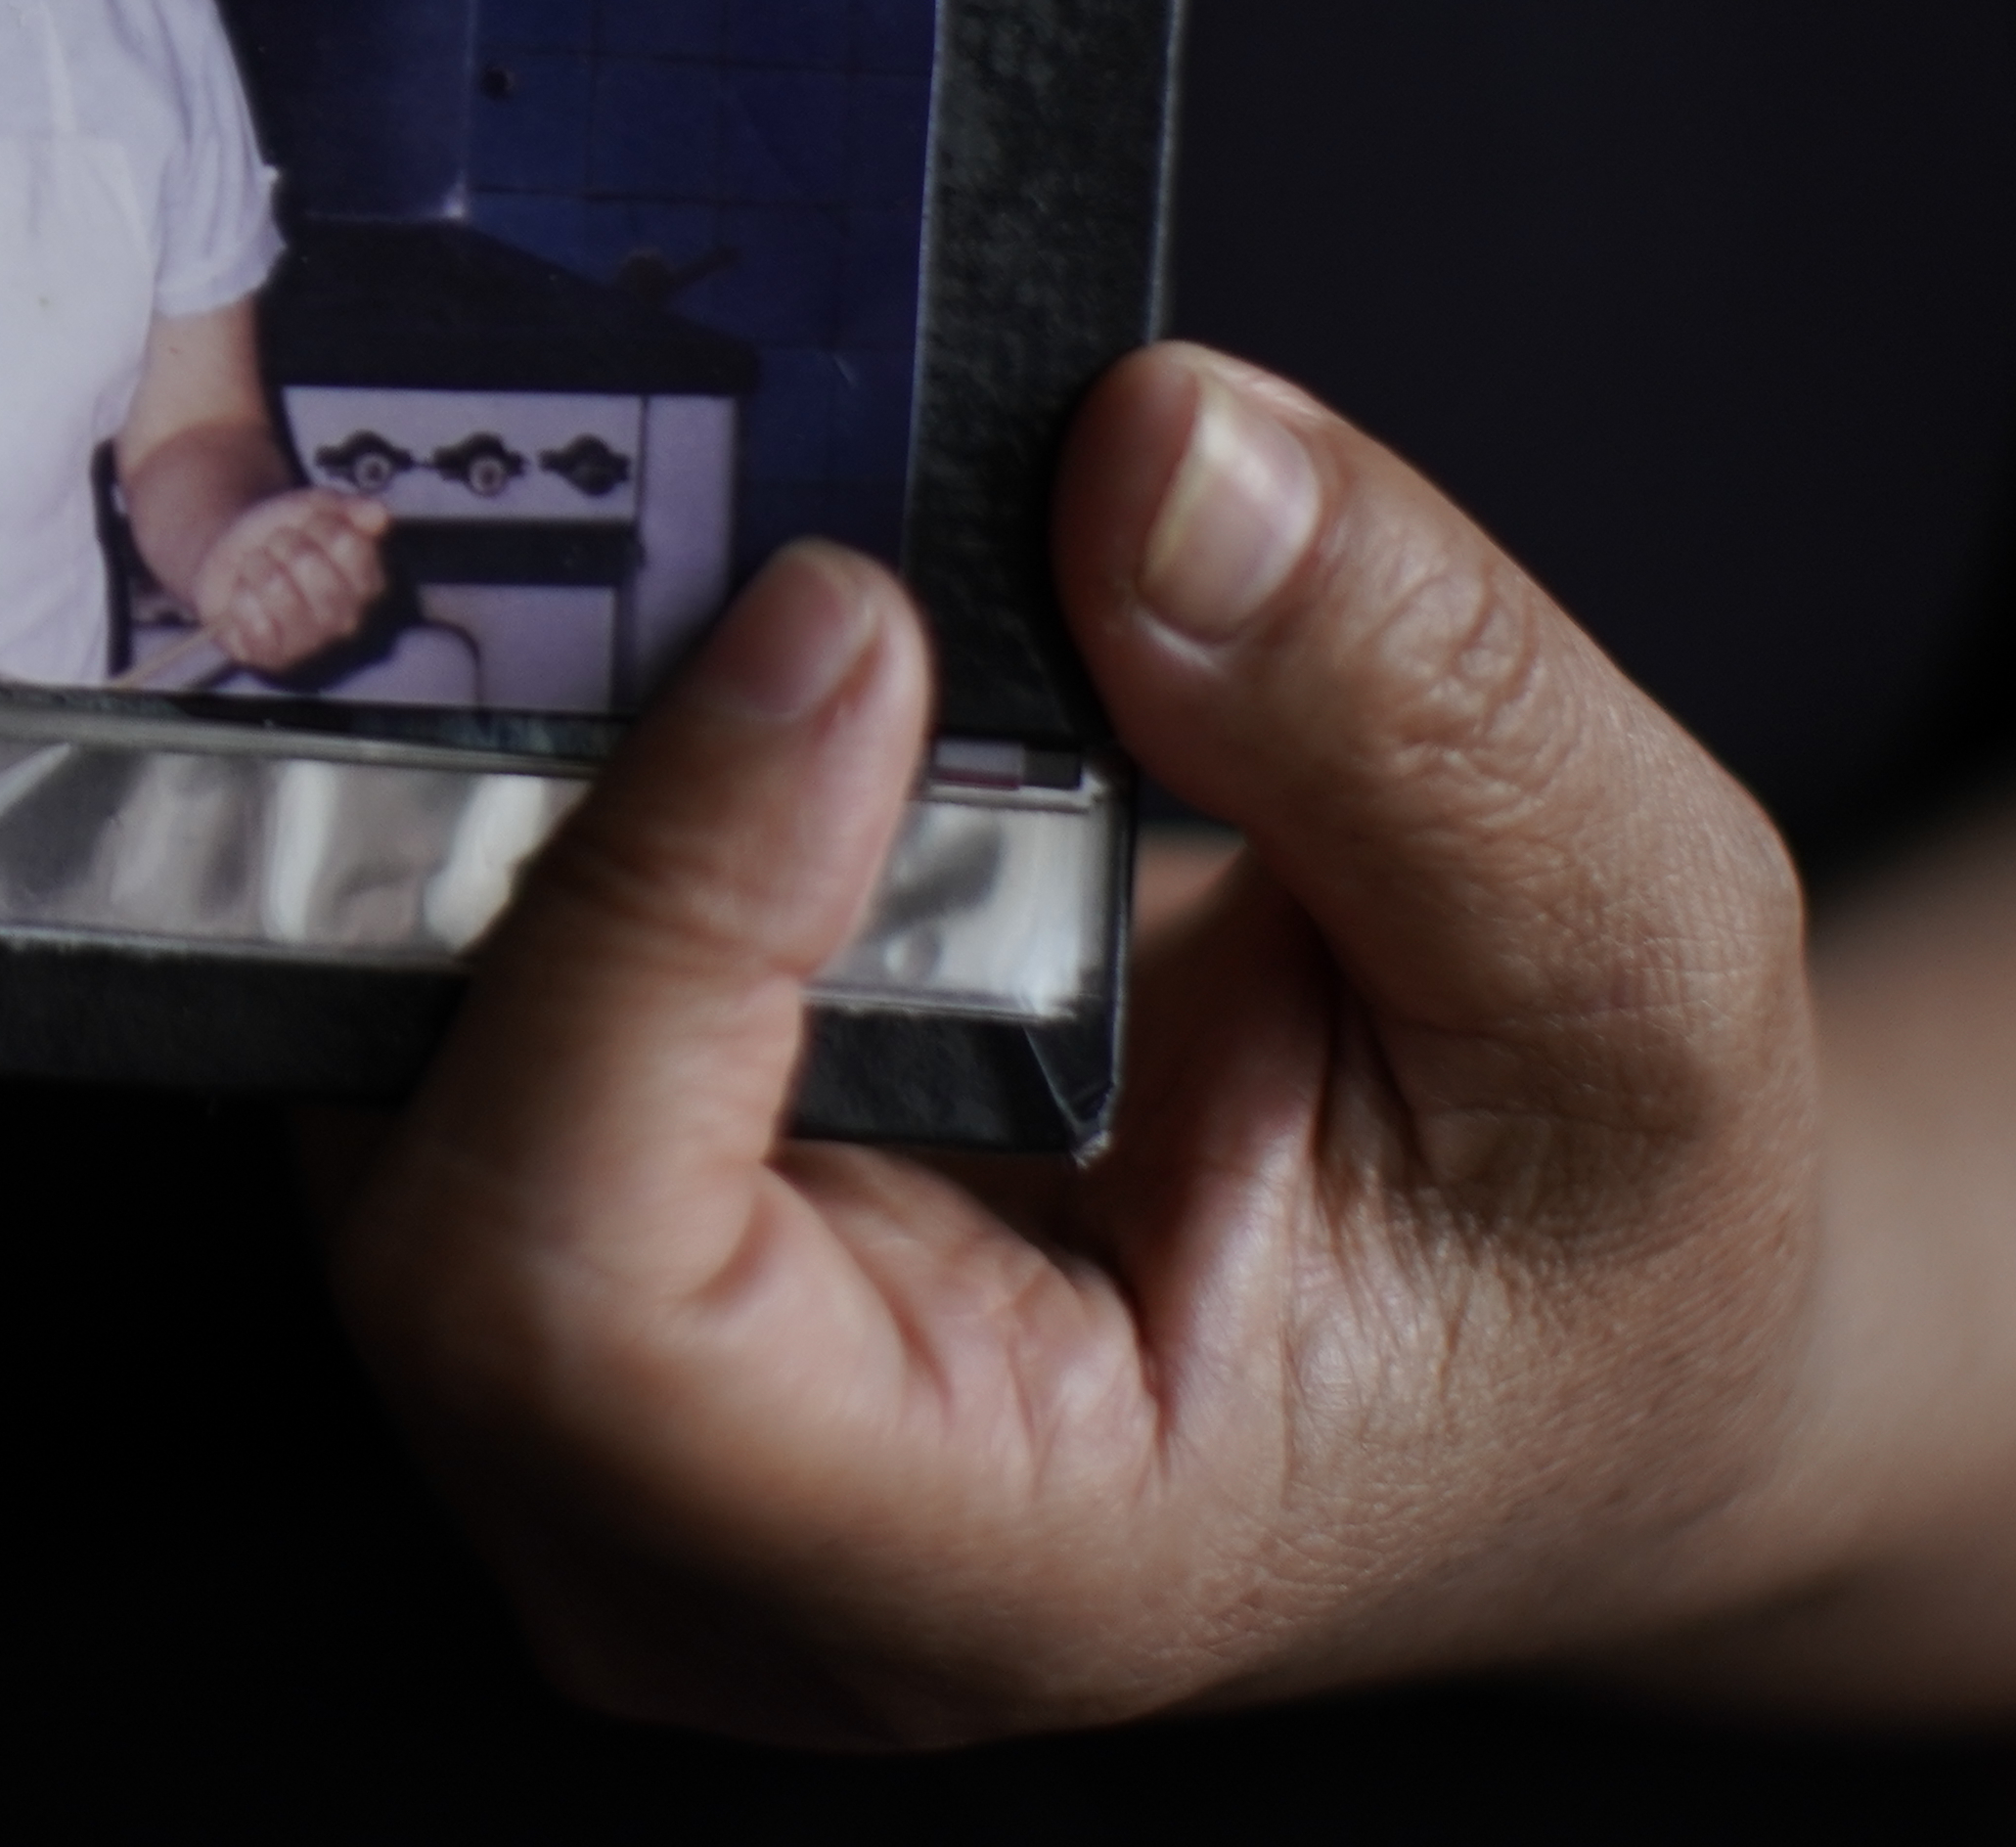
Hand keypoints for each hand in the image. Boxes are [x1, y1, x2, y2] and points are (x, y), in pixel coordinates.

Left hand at [188, 485, 393, 674]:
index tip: (306, 524)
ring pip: (279, 591)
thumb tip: (381, 516)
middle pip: (309, 565)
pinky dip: (241, 600)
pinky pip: (256, 623)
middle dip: (283, 543)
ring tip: (257, 570)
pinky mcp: (272, 657)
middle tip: (275, 547)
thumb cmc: (281, 535)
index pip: (348, 543)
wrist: (230, 557)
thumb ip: (350, 509)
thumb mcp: (314, 508)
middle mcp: (347, 620)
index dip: (318, 523)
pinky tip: (244, 598)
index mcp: (367, 585)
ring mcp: (310, 643)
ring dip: (258, 568)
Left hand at [324, 346, 1816, 1738]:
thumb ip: (1415, 709)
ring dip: (537, 789)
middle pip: (431, 1167)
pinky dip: (543, 811)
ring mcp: (593, 1434)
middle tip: (785, 550)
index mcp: (982, 1566)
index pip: (585, 1305)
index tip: (840, 635)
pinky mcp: (552, 1267)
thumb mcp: (1628, 955)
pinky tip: (719, 691)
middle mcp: (707, 1551)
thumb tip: (1155, 448)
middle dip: (577, 818)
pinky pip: (420, 1011)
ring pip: (387, 1062)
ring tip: (767, 605)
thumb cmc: (1586, 1224)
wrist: (1531, 1337)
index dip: (642, 932)